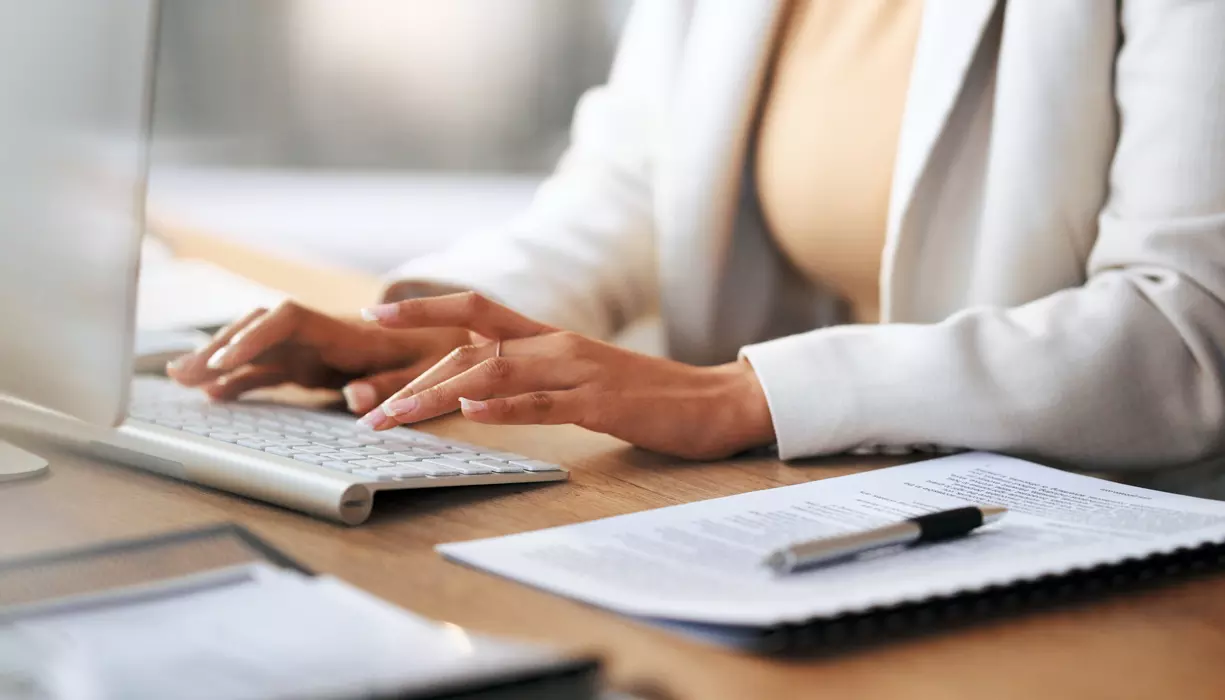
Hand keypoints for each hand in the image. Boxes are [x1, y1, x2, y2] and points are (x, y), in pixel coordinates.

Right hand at [166, 300, 469, 413]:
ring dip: (219, 361)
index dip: (256, 335)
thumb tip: (354, 400)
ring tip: (178, 380)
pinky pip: (267, 369)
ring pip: (256, 348)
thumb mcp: (426, 373)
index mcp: (346, 332)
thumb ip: (390, 384)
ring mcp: (312, 349)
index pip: (289, 319)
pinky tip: (211, 396)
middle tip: (183, 374)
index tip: (226, 358)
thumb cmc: (440, 354)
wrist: (451, 339)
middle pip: (260, 329)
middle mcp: (321, 334)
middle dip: (221, 347)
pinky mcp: (310, 365)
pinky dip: (239, 380)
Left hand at [355, 292, 776, 459]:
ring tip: (396, 417)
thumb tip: (483, 389)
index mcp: (551, 338)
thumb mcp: (582, 379)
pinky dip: (508, 407)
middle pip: (471, 347)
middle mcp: (557, 346)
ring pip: (496, 374)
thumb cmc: (647, 396)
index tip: (372, 312)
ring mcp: (579, 371)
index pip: (475, 312)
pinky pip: (547, 403)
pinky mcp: (602, 402)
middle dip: (413, 376)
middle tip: (368, 409)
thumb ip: (537, 377)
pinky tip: (474, 414)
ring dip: (440, 396)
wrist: (716, 402)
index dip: (423, 310)